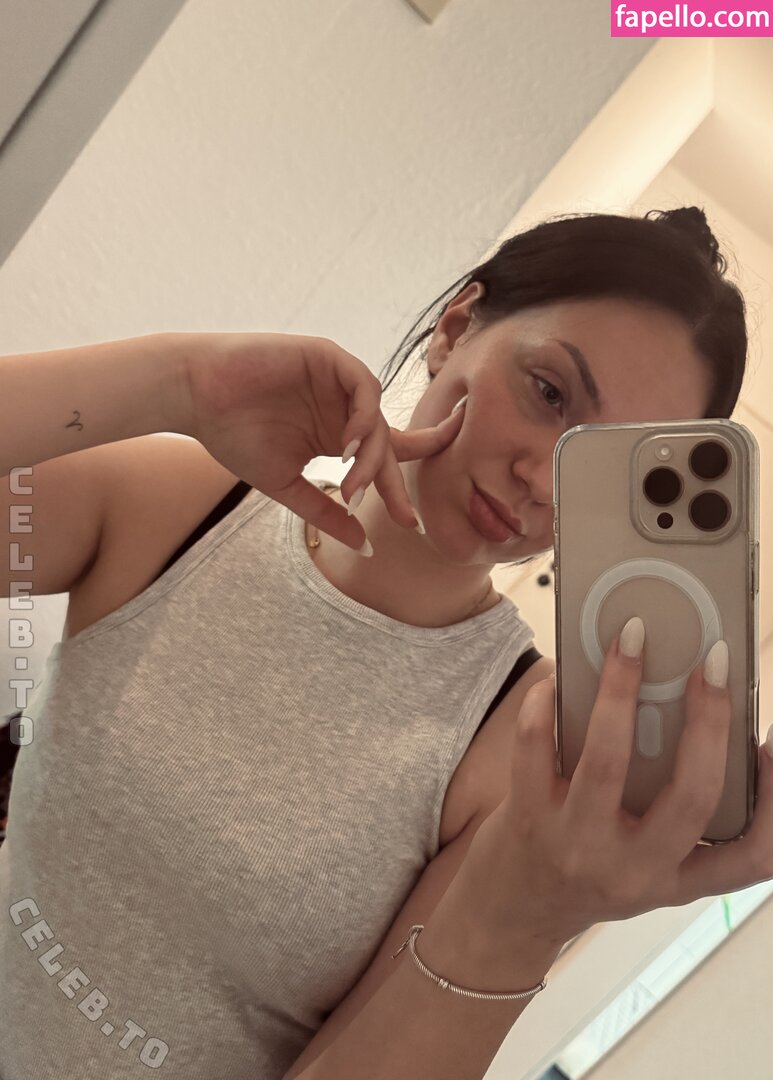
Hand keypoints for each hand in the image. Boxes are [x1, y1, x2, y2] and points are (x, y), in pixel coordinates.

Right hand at [181, 332, 464, 550]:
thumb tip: (365, 547)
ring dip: (372, 456)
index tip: (411, 525)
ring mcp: (337, 381)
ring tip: (353, 486)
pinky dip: (364, 416)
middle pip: (388, 444)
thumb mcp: (286, 484)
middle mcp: (343, 408)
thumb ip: (326, 512)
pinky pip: (364, 385)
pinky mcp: (328, 356)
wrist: (195, 396)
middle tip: (402, 515)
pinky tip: (349, 445)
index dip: (399, 489)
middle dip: (395, 482)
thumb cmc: (233, 436)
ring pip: (377, 419)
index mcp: (337, 435)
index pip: (383, 459)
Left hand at [450, 629, 772, 946]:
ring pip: (608, 761)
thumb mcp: (641, 861)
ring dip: (621, 690)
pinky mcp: (526, 820)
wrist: (507, 917)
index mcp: (675, 879)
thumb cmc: (584, 871)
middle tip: (712, 662)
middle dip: (710, 721)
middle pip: (693, 796)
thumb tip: (683, 707)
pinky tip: (556, 679)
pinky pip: (536, 748)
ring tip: (630, 640)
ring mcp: (578, 845)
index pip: (752, 858)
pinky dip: (545, 705)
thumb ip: (667, 810)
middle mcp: (633, 870)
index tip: (771, 744)